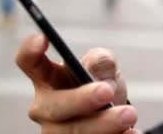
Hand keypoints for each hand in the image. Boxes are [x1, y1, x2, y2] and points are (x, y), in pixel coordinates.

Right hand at [16, 33, 139, 132]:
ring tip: (129, 115)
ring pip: (73, 133)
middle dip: (81, 99)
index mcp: (48, 79)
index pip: (29, 63)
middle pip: (54, 106)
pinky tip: (132, 133)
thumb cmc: (103, 87)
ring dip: (104, 124)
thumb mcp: (105, 68)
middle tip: (106, 91)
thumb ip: (101, 62)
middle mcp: (45, 108)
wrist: (116, 120)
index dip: (30, 50)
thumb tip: (97, 74)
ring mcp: (56, 133)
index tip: (43, 38)